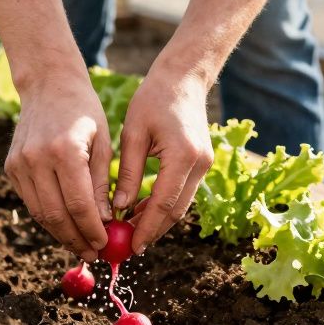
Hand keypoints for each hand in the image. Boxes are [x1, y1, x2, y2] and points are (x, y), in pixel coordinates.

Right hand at [4, 69, 112, 260]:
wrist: (48, 85)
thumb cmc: (84, 112)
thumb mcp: (103, 143)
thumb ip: (102, 184)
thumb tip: (104, 222)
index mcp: (64, 150)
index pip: (78, 203)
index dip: (92, 230)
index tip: (104, 245)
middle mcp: (36, 158)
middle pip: (56, 214)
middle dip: (76, 239)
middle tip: (92, 254)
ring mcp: (19, 164)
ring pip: (40, 213)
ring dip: (61, 234)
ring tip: (81, 246)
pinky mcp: (11, 168)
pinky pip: (31, 202)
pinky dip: (48, 217)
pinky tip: (65, 225)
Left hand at [113, 66, 214, 254]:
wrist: (183, 78)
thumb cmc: (153, 99)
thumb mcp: (133, 134)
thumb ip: (127, 173)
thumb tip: (118, 210)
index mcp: (182, 155)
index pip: (164, 204)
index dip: (147, 228)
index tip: (131, 246)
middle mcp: (199, 164)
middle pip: (176, 211)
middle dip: (153, 231)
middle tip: (129, 246)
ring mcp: (205, 164)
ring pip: (181, 205)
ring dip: (158, 220)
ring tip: (131, 231)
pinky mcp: (202, 162)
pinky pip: (183, 192)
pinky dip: (164, 205)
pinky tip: (142, 209)